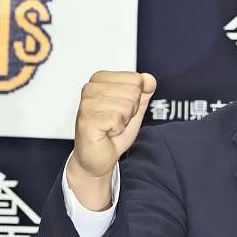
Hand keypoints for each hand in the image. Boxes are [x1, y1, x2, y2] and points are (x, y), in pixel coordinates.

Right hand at [67, 71, 156, 209]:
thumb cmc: (112, 132)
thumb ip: (144, 91)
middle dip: (131, 111)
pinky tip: (106, 132)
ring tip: (111, 126)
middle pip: (134, 92)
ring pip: (127, 105)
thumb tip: (149, 79)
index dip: (136, 99)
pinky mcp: (86, 119)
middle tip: (116, 120)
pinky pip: (117, 119)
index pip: (137, 79)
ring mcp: (86, 103)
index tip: (121, 110)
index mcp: (101, 79)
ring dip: (123, 121)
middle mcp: (91, 88)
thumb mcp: (135, 108)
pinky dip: (117, 130)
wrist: (98, 157)